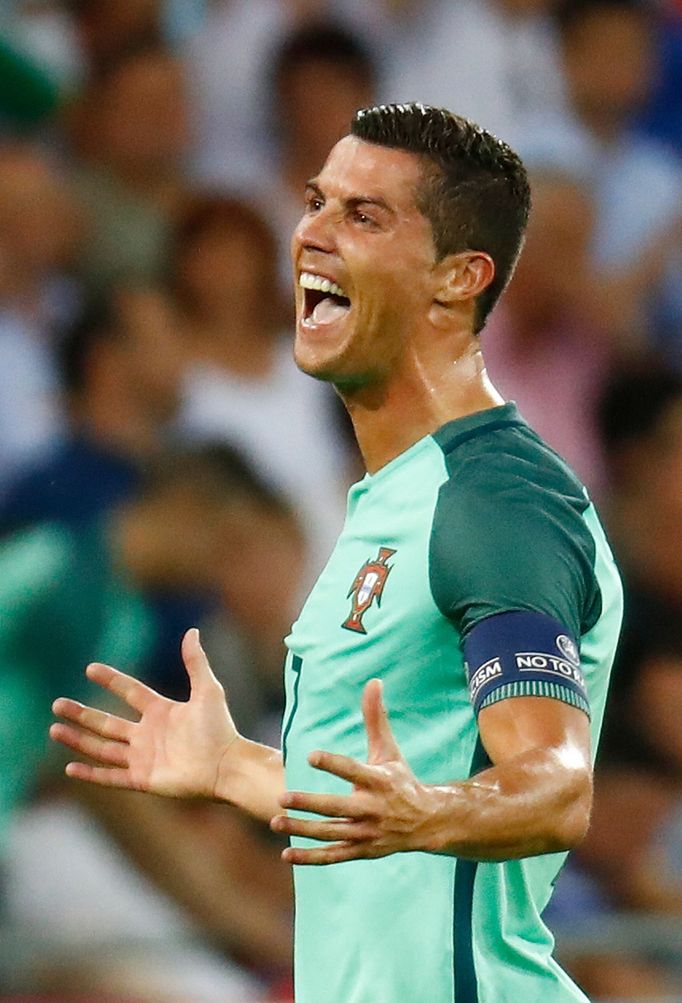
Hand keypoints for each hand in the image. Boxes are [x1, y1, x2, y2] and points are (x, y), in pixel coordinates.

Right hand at [51, 628, 239, 799]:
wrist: (227, 766)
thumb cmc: (220, 729)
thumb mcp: (207, 690)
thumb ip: (196, 662)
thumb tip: (192, 631)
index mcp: (162, 711)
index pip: (130, 691)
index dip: (111, 680)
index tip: (90, 668)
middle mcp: (148, 734)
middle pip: (107, 722)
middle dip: (82, 714)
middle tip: (57, 704)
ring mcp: (144, 758)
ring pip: (103, 748)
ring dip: (79, 740)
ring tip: (54, 730)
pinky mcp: (143, 779)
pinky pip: (111, 777)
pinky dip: (91, 773)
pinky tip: (70, 767)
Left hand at [271, 679, 438, 864]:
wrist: (426, 822)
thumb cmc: (400, 779)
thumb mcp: (388, 749)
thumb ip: (375, 718)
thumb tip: (373, 681)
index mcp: (379, 781)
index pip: (353, 771)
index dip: (333, 764)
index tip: (310, 756)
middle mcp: (372, 809)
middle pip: (338, 808)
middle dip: (310, 804)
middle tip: (282, 797)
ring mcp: (367, 834)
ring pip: (331, 834)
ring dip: (303, 831)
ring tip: (275, 822)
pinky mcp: (362, 851)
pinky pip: (333, 857)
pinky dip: (310, 858)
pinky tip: (285, 854)